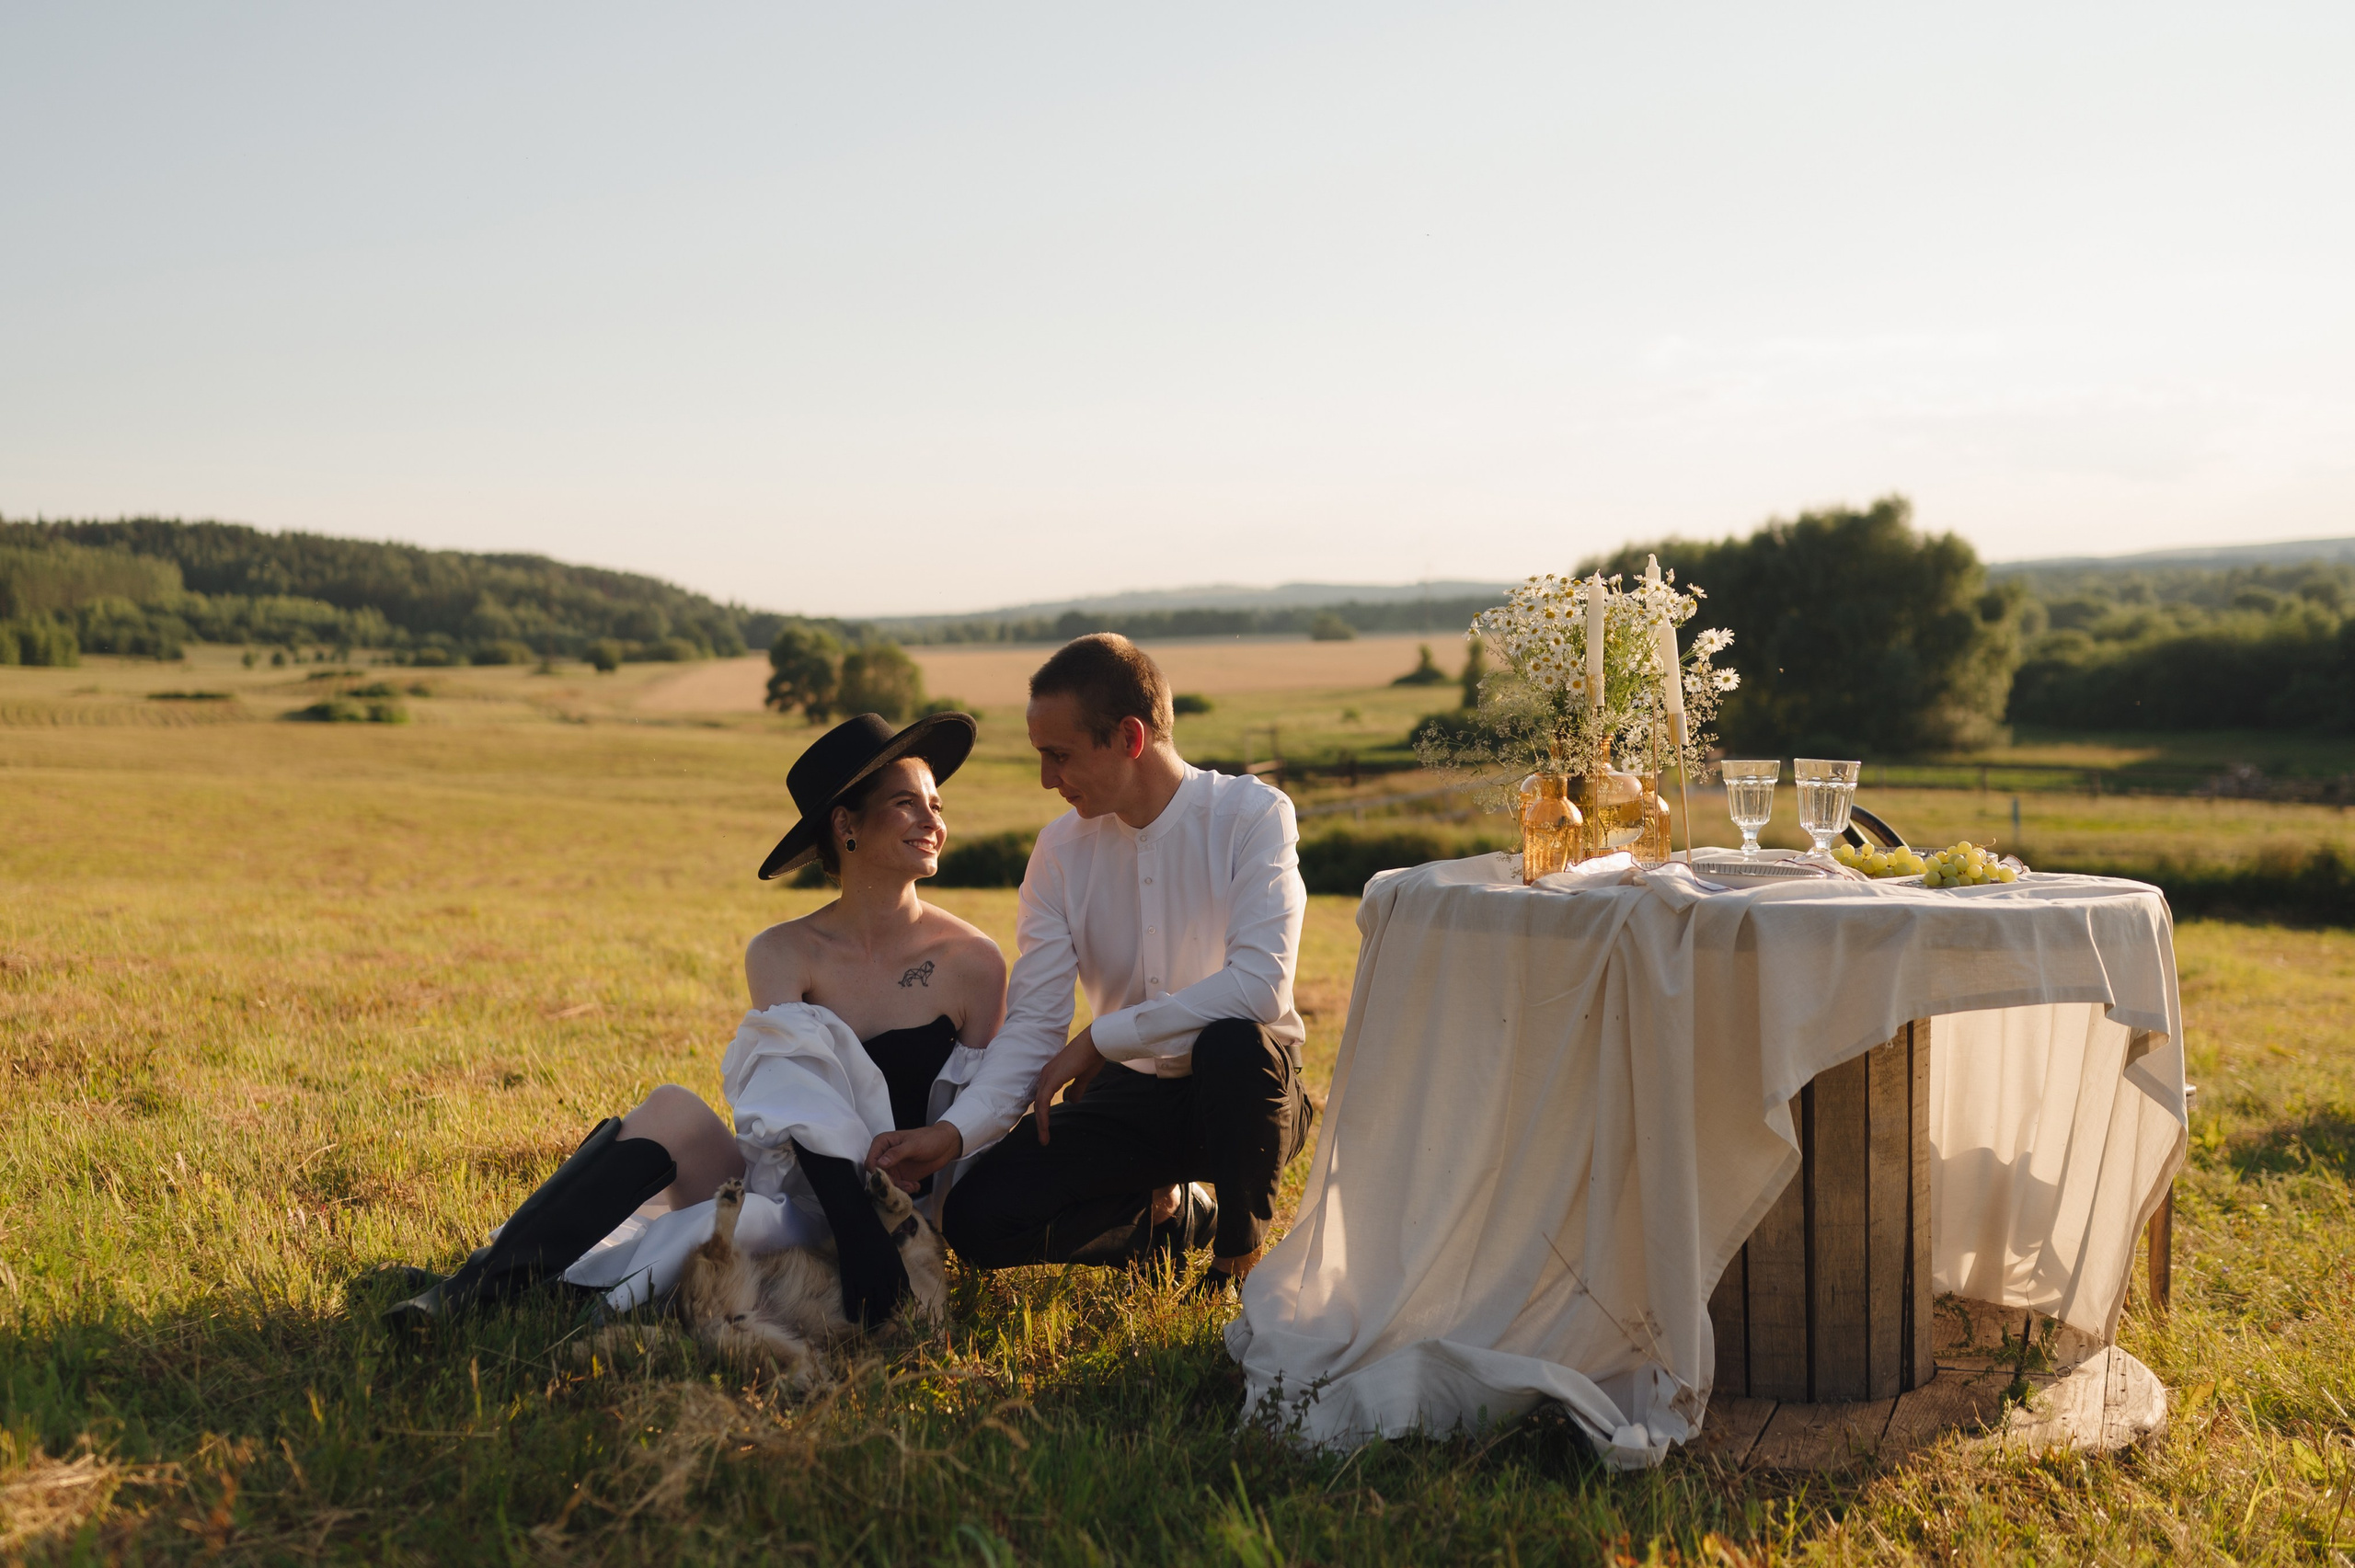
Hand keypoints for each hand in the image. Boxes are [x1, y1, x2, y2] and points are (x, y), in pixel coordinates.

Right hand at [866, 1122, 962, 1190]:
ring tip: (912, 1186)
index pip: (871, 1162)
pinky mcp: (900, 1176)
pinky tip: (915, 1185)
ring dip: (899, 1188)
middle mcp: (884, 1156)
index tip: (890, 1179)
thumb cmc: (929, 1138)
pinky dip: (905, 1190)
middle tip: (905, 1186)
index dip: (877, 1173)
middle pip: (878, 1176)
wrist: (945, 1145)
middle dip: (890, 1184)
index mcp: (883, 1143)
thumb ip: (896, 1154)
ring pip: (887, 1184)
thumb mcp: (913, 1145)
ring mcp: (892, 1167)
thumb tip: (880, 1163)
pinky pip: (897, 1187)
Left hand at [1033, 1025, 1105, 1143]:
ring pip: (1039, 1104)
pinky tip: (1046, 1128)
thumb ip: (1076, 1089)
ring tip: (1044, 1139)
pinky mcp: (1052, 1079)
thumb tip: (1071, 1100)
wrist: (1096, 1043)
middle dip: (1040, 1121)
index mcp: (1052, 1073)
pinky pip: (1043, 1102)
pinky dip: (1043, 1116)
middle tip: (1044, 1138)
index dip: (1044, 1112)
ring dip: (1041, 1123)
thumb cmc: (1092, 1056)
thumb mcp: (1083, 1077)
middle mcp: (1046, 1074)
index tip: (1046, 1128)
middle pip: (1039, 1102)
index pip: (1043, 1096)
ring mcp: (1048, 1076)